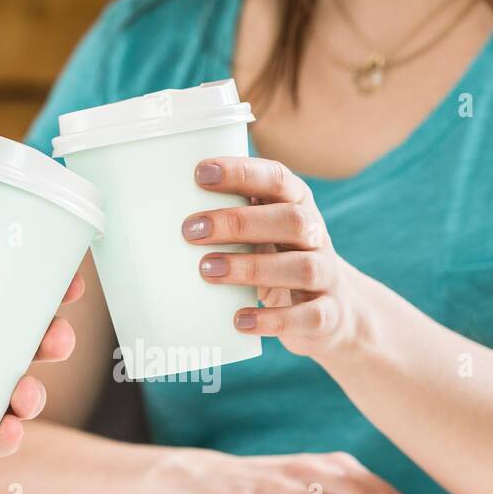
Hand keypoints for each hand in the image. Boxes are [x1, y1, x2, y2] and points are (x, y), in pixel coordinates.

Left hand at [184, 157, 371, 359]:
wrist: (335, 315)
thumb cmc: (280, 265)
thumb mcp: (263, 237)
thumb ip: (232, 221)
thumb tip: (158, 211)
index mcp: (298, 206)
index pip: (278, 178)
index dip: (242, 173)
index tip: (200, 173)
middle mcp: (317, 237)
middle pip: (290, 220)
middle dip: (239, 221)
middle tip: (190, 230)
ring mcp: (326, 277)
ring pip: (300, 267)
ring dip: (251, 267)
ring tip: (207, 270)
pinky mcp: (327, 316)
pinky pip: (307, 317)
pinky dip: (273, 320)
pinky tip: (240, 321)